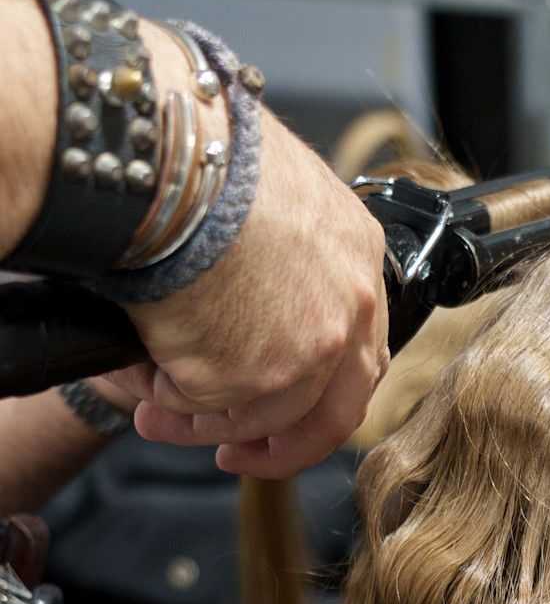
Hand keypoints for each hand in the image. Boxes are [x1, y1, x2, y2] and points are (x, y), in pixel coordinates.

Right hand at [104, 108, 388, 477]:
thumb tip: (242, 297)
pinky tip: (136, 375)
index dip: (318, 395)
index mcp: (359, 255)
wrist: (167, 150)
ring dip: (200, 423)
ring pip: (258, 415)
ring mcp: (304, 351)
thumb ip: (276, 254)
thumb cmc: (201, 149)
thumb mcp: (270, 191)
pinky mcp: (251, 374)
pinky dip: (165, 396)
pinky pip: (202, 401)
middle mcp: (347, 311)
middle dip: (278, 446)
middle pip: (329, 413)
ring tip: (153, 413)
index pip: (358, 354)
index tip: (281, 411)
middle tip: (232, 454)